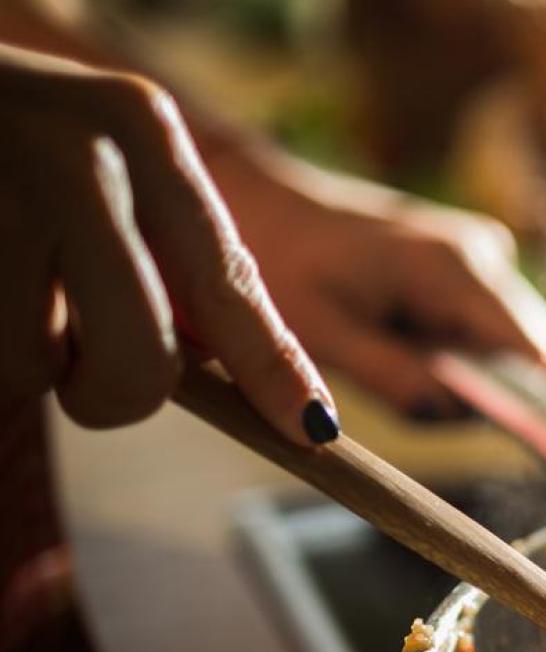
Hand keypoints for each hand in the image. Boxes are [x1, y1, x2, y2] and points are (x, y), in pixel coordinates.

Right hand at [0, 43, 336, 444]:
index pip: (227, 277)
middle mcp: (70, 153)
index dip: (272, 366)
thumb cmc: (10, 145)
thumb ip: (167, 252)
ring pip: (32, 368)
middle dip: (115, 394)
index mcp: (139, 126)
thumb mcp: (101, 160)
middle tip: (82, 373)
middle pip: (140, 357)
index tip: (312, 429)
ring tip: (0, 282)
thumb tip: (227, 368)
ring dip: (19, 358)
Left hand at [213, 153, 545, 415]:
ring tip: (385, 343)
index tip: (443, 402)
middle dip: (479, 385)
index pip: (537, 356)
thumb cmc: (278, 267)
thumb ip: (394, 378)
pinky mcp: (470, 257)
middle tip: (398, 370)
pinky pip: (486, 324)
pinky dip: (448, 344)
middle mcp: (486, 252)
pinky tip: (393, 327)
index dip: (509, 398)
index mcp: (455, 269)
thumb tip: (451, 412)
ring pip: (509, 343)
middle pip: (530, 353)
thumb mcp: (324, 337)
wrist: (255, 202)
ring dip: (459, 366)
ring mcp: (482, 249)